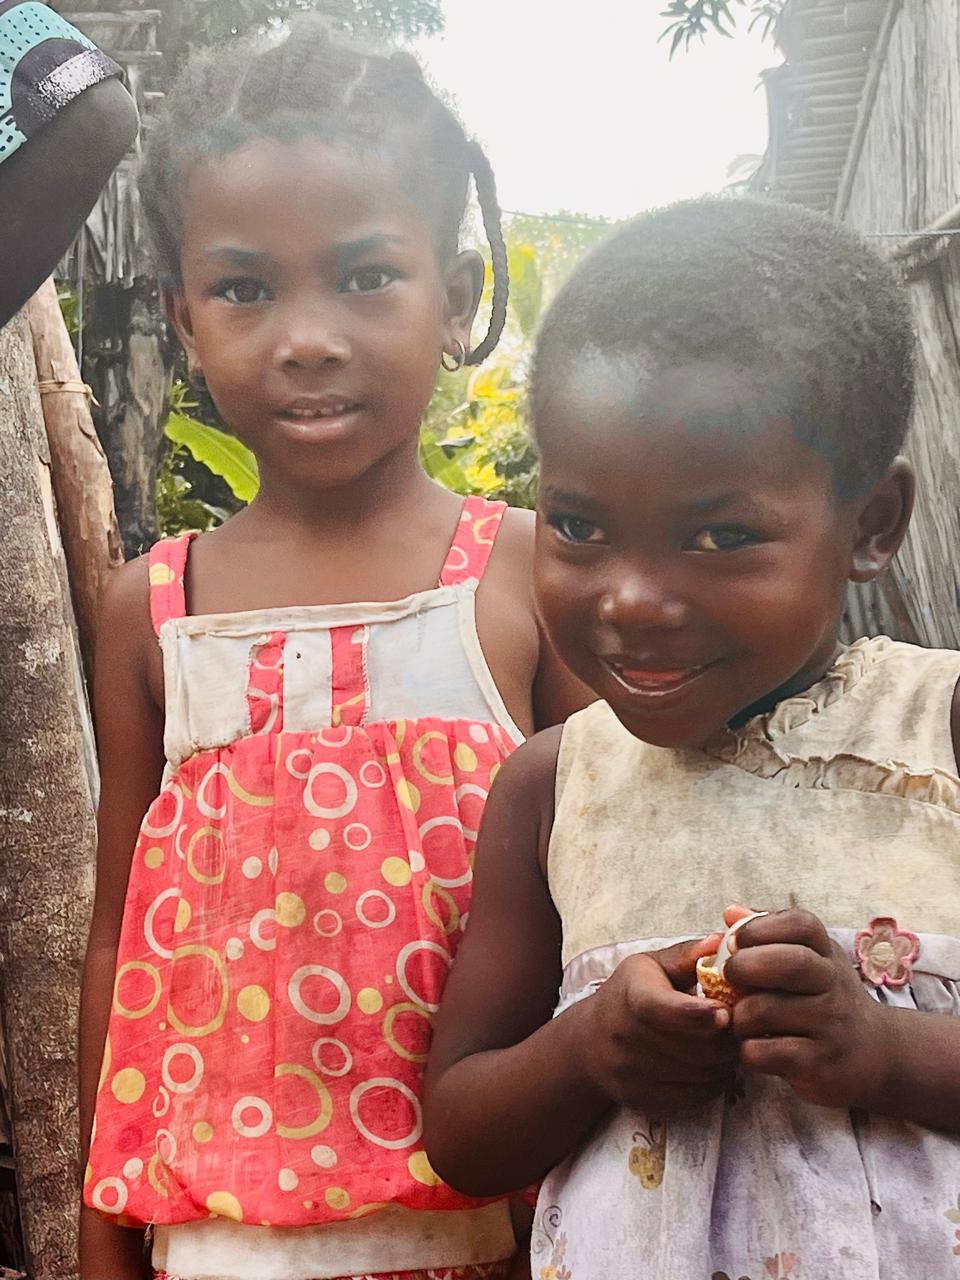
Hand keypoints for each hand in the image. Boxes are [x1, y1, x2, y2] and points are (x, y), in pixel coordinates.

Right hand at [581, 936, 737, 1116]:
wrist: (588, 1041)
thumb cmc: (630, 994)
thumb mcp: (650, 965)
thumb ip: (687, 955)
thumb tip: (723, 942)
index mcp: (633, 997)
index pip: (664, 1009)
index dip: (697, 1014)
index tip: (724, 1013)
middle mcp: (628, 1038)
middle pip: (697, 1048)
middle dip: (727, 1038)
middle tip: (739, 1025)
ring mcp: (633, 1073)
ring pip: (702, 1074)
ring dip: (725, 1061)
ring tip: (725, 1042)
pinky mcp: (643, 1100)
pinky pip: (695, 1098)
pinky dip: (713, 1082)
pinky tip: (712, 1064)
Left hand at [725, 907, 885, 1109]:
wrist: (878, 1054)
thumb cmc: (828, 997)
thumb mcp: (812, 959)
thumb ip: (770, 935)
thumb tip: (730, 911)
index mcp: (827, 953)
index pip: (800, 924)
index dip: (760, 926)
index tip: (735, 940)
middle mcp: (833, 985)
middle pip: (788, 963)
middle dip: (745, 965)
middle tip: (729, 975)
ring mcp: (829, 1025)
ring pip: (766, 1011)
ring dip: (740, 1015)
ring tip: (742, 1019)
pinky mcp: (819, 1063)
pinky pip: (766, 1052)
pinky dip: (748, 1049)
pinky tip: (755, 1046)